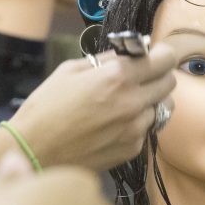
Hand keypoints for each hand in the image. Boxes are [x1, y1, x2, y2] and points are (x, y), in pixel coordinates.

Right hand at [8, 43, 176, 170]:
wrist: (34, 151)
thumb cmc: (46, 107)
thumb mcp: (70, 70)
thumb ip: (105, 60)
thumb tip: (127, 56)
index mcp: (118, 77)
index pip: (164, 59)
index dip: (161, 54)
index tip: (153, 56)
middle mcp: (133, 102)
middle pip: (170, 83)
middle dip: (157, 76)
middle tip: (140, 77)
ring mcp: (135, 129)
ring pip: (162, 107)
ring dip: (149, 101)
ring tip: (125, 103)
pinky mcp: (132, 149)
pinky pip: (147, 129)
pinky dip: (137, 123)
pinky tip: (115, 124)